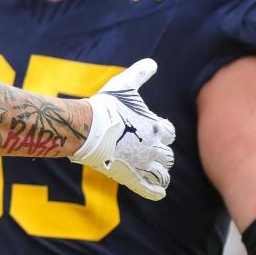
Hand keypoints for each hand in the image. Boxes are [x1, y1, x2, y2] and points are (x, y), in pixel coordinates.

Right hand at [71, 58, 175, 200]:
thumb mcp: (124, 86)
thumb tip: (152, 61)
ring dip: (159, 173)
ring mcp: (143, 165)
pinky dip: (155, 192)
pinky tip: (158, 193)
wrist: (85, 127)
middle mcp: (154, 148)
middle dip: (160, 154)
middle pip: (167, 156)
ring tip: (153, 172)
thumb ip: (139, 74)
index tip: (152, 131)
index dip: (161, 132)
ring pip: (161, 174)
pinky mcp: (130, 178)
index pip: (169, 133)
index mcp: (156, 128)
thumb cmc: (105, 106)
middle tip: (149, 151)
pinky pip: (149, 190)